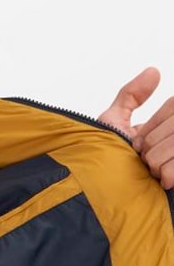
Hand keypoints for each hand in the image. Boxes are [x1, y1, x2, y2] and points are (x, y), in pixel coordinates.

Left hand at [97, 67, 173, 188]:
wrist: (100, 195)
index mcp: (164, 128)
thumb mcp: (112, 122)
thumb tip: (154, 70)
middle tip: (141, 159)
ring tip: (150, 173)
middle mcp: (173, 139)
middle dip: (153, 143)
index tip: (135, 142)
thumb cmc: (101, 160)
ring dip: (158, 159)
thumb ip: (132, 96)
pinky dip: (168, 172)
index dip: (153, 125)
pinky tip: (162, 182)